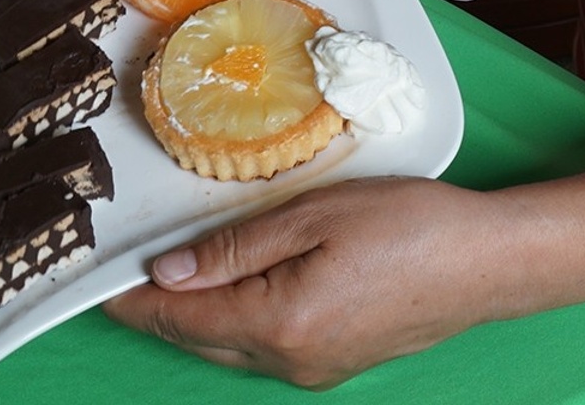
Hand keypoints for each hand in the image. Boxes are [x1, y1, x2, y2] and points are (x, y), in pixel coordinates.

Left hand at [103, 176, 537, 386]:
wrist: (486, 261)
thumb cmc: (411, 225)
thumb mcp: (318, 214)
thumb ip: (237, 246)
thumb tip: (169, 272)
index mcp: (278, 323)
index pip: (180, 317)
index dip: (133, 298)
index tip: (97, 279)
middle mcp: (289, 362)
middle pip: (199, 339)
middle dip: (160, 306)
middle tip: (128, 268)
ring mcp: (314, 371)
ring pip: (230, 345)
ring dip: (200, 311)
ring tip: (178, 267)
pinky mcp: (335, 364)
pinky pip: (266, 345)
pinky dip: (240, 316)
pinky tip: (243, 280)